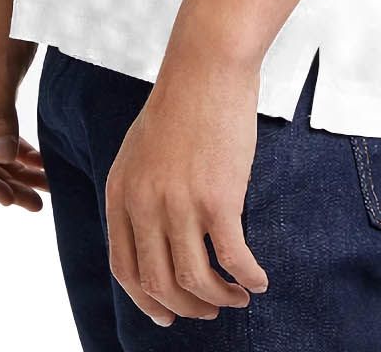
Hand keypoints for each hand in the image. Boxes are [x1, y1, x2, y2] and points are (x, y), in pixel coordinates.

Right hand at [0, 17, 48, 209]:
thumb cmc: (1, 15)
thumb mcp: (0, 66)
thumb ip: (1, 113)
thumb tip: (4, 159)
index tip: (7, 201)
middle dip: (3, 182)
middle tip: (35, 205)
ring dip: (14, 168)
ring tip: (44, 190)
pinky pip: (0, 129)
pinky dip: (18, 147)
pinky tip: (37, 163)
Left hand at [104, 51, 268, 325]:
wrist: (206, 65)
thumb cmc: (182, 101)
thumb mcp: (141, 149)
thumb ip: (141, 191)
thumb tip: (154, 233)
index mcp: (121, 192)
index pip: (124, 268)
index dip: (146, 300)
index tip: (168, 314)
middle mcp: (144, 204)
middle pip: (158, 283)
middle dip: (186, 307)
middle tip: (209, 311)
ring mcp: (180, 203)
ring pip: (195, 280)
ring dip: (219, 299)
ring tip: (238, 297)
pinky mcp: (218, 198)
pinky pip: (232, 258)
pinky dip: (247, 277)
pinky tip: (258, 280)